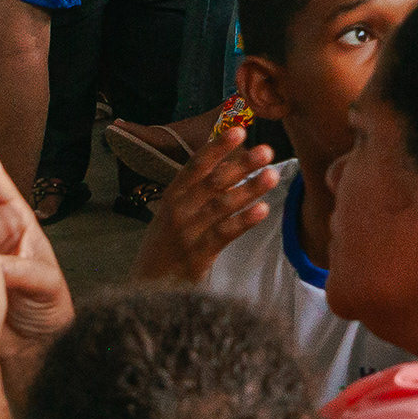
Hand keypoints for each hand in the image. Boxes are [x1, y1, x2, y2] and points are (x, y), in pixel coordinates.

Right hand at [134, 124, 300, 285]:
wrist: (145, 288)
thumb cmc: (166, 245)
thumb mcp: (174, 213)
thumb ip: (198, 191)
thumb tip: (232, 165)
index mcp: (173, 195)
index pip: (196, 165)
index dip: (217, 148)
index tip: (239, 131)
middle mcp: (178, 211)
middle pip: (213, 182)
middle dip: (240, 165)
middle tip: (266, 150)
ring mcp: (187, 233)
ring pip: (221, 206)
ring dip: (249, 189)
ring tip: (272, 175)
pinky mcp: (197, 257)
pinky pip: (223, 234)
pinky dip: (243, 221)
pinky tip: (263, 210)